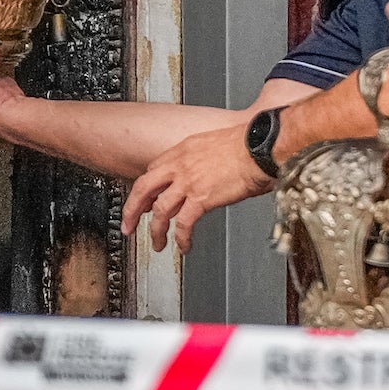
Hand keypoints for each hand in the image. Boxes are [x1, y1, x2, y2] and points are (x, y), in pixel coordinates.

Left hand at [121, 124, 272, 251]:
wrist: (260, 147)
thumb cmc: (249, 144)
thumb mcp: (217, 144)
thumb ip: (205, 159)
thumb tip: (209, 173)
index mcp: (184, 149)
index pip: (155, 169)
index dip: (148, 187)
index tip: (146, 199)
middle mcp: (181, 165)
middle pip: (143, 188)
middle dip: (132, 209)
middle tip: (128, 223)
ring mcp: (188, 182)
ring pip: (159, 210)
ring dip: (155, 230)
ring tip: (157, 243)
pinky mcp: (201, 198)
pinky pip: (183, 223)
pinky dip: (181, 238)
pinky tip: (184, 246)